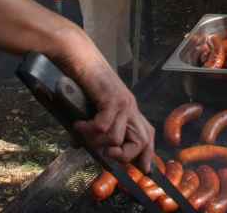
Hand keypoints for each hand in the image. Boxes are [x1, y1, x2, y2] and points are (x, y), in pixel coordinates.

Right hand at [58, 42, 154, 169]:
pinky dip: (88, 131)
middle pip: (141, 141)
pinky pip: (103, 127)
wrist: (79, 56)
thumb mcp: (93, 107)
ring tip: (82, 131)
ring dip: (97, 142)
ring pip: (118, 139)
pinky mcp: (112, 97)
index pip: (148, 134)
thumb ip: (93, 126)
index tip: (144, 169)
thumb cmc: (84, 80)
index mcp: (129, 108)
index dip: (147, 154)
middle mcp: (131, 105)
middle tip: (104, 153)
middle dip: (124, 156)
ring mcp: (123, 101)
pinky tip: (79, 124)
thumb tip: (83, 145)